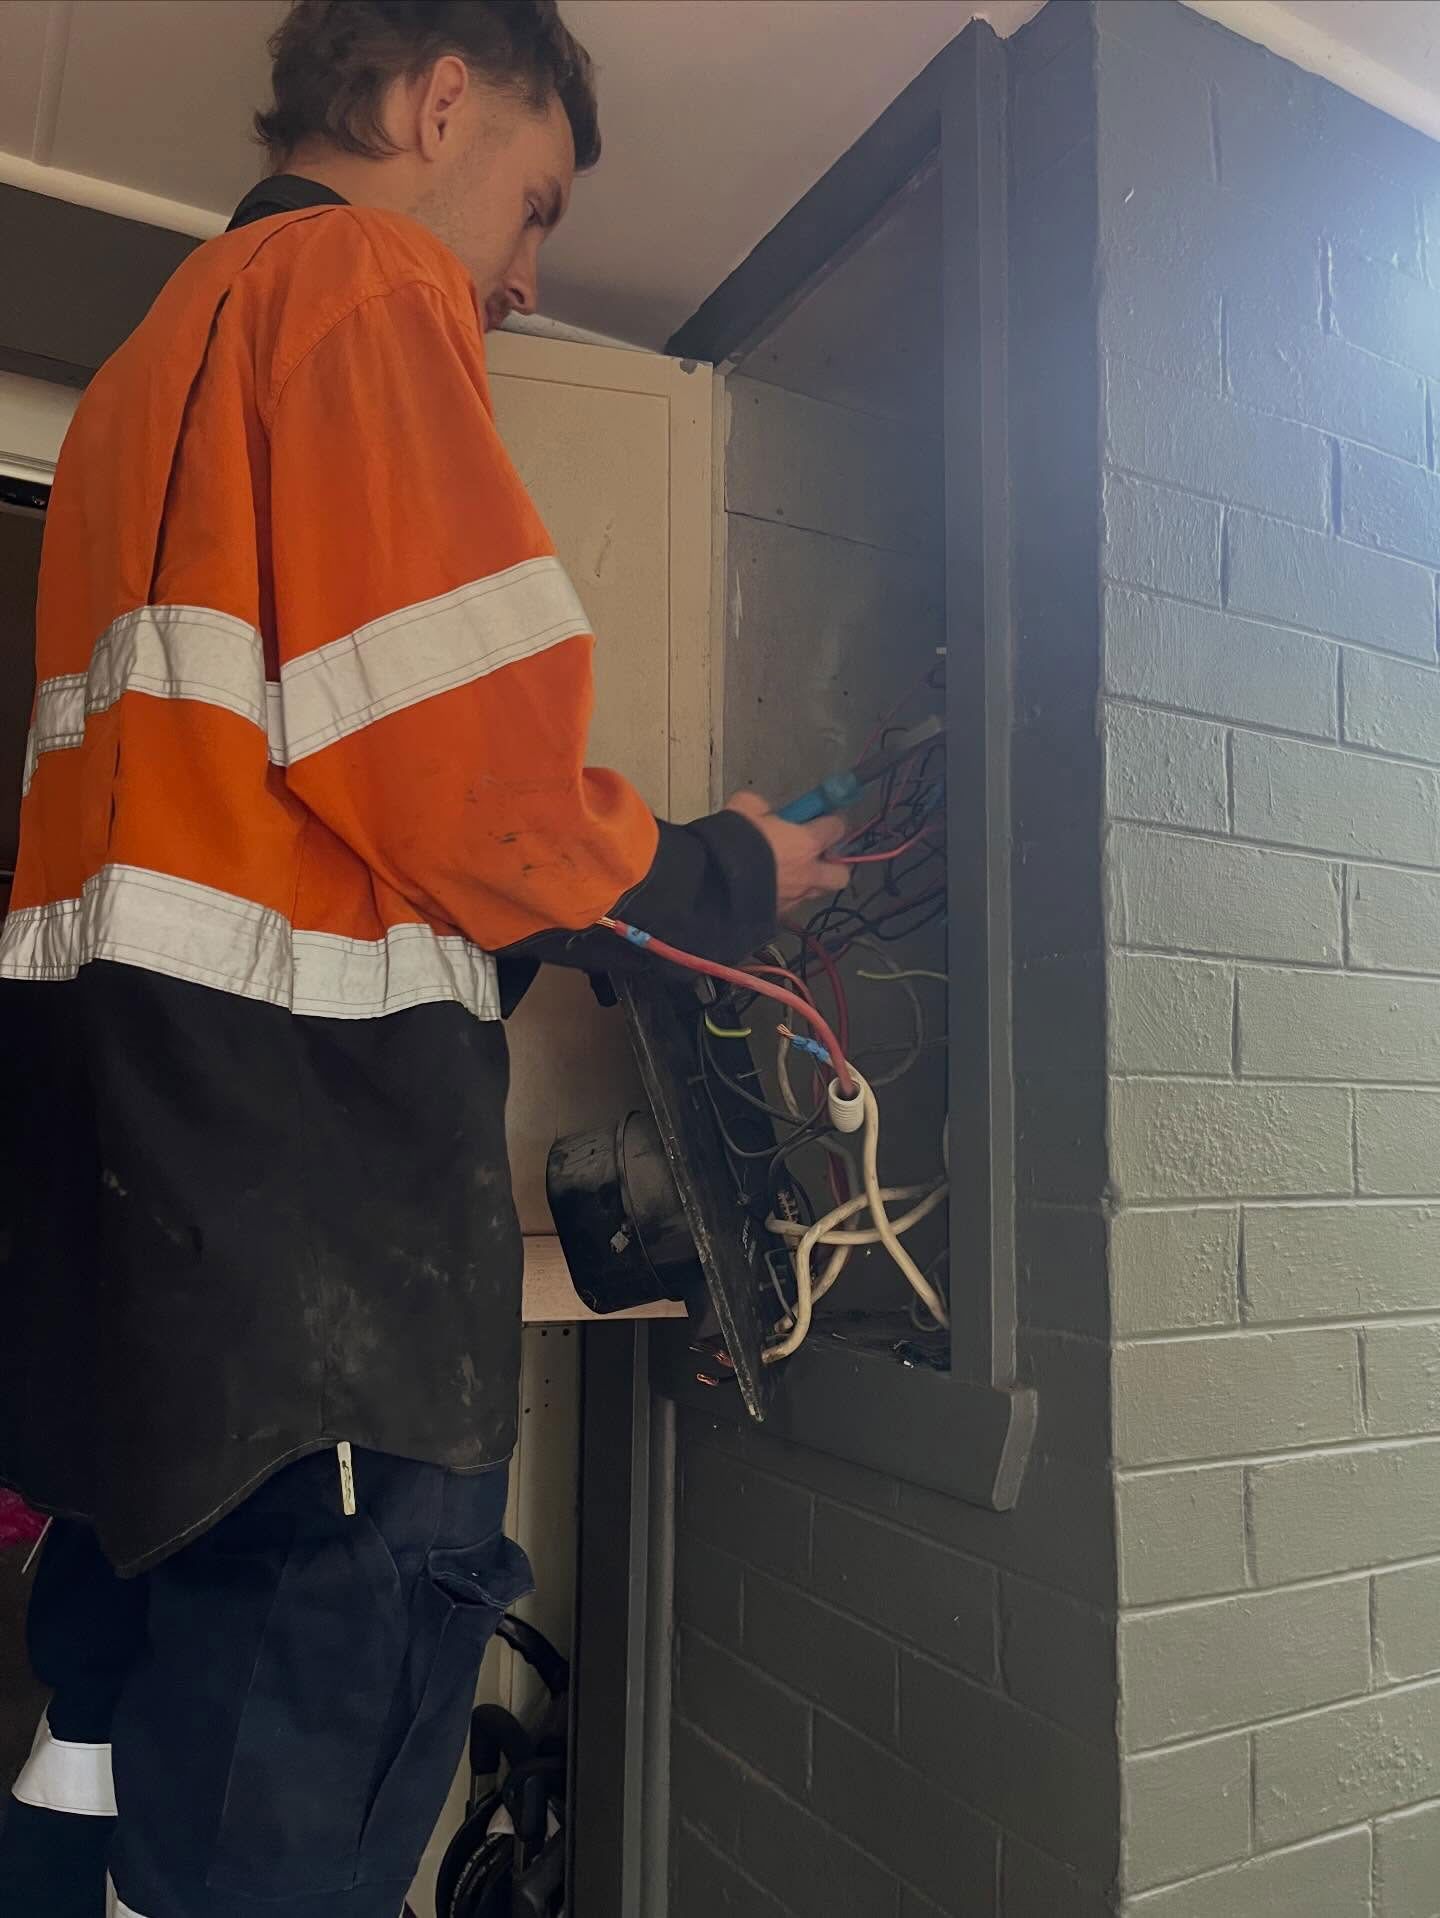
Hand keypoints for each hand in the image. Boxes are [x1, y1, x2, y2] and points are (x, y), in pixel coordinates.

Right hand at [725, 791, 850, 913]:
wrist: (713, 883)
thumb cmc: (734, 841)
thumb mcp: (744, 807)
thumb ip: (761, 807)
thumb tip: (764, 812)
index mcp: (806, 843)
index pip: (837, 829)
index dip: (831, 822)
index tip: (822, 819)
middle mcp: (808, 874)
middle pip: (841, 874)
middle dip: (834, 865)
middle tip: (815, 855)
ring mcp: (795, 899)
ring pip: (817, 893)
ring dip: (811, 882)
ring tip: (791, 873)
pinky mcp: (778, 916)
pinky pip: (792, 905)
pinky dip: (787, 896)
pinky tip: (769, 888)